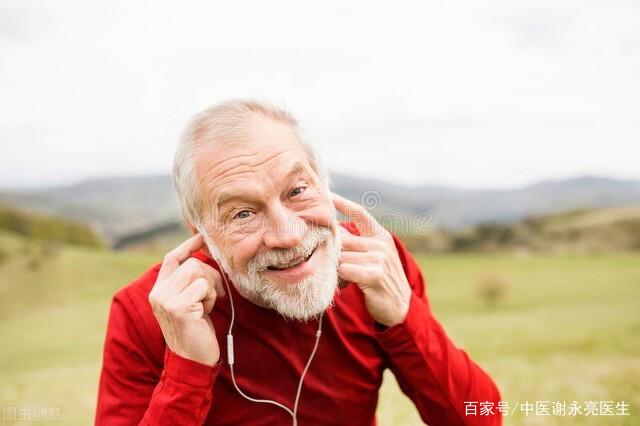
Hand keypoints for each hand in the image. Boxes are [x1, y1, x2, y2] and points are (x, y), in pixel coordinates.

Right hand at [148, 234, 225, 365]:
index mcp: (158, 290)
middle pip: (191, 263)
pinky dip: (211, 298)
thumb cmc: (196, 330)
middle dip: (210, 276)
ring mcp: (165, 300)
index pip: (172, 258)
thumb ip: (189, 281)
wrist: (192, 361)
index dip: (188, 246)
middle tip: (214, 295)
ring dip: (210, 287)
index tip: (202, 237)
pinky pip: (203, 286)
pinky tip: (205, 313)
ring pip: (197, 271)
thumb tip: (204, 254)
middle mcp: (157, 293)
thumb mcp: (189, 301)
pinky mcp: (178, 307)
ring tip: (206, 306)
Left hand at [333, 194, 410, 326]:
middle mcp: (381, 244)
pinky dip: (341, 278)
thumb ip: (355, 243)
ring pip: (341, 256)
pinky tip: (347, 284)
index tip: (327, 194)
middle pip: (342, 239)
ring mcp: (380, 258)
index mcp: (380, 235)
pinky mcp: (375, 274)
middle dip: (332, 250)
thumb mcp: (371, 256)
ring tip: (343, 277)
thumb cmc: (379, 280)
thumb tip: (332, 229)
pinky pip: (345, 270)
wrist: (400, 307)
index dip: (342, 203)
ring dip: (336, 268)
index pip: (360, 213)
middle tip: (329, 262)